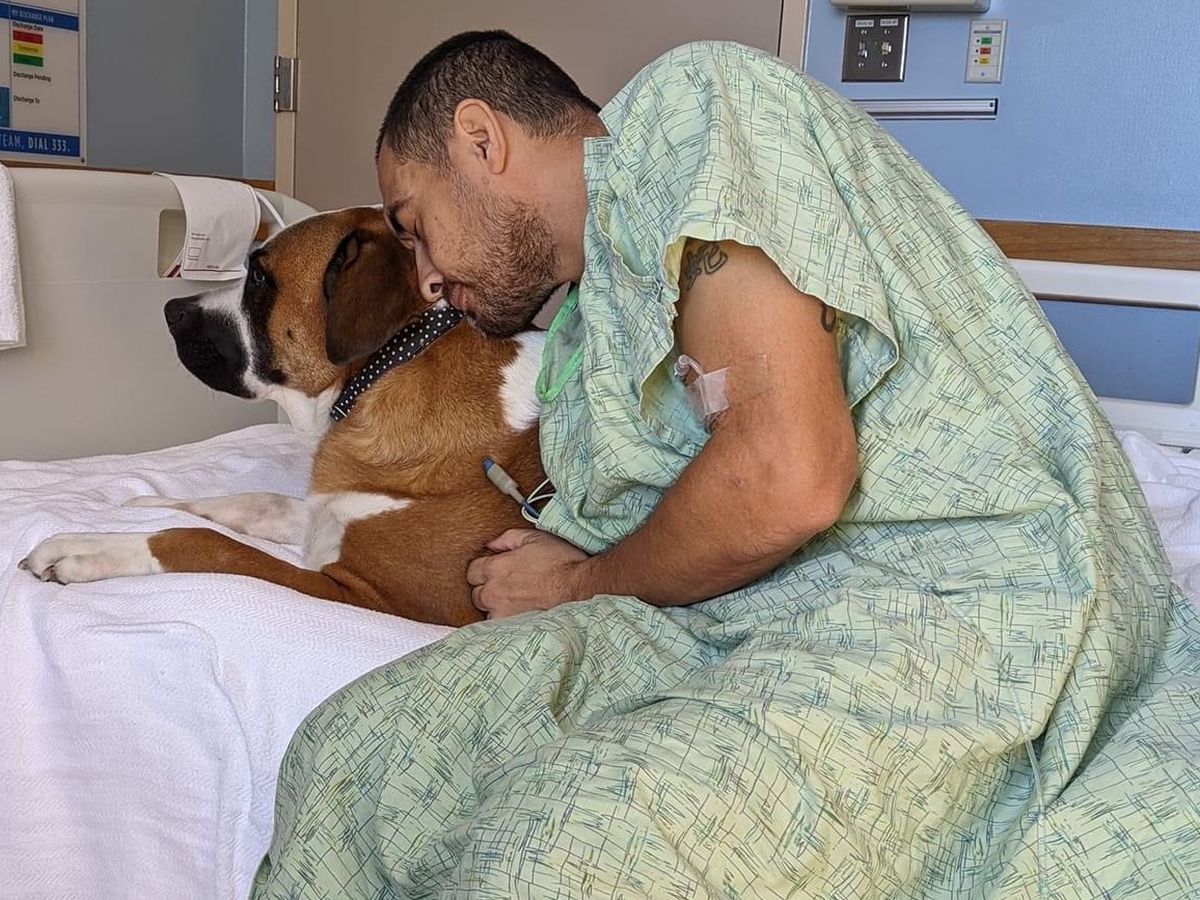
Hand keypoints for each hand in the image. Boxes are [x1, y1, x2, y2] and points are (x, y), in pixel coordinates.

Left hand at [466, 529, 590, 618]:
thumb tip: (490, 544)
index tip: (496, 569)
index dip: (483, 568)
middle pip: (476, 593)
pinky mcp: (513, 628)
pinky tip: (520, 613)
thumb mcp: (534, 538)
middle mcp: (493, 592)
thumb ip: (507, 538)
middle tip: (506, 585)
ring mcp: (501, 612)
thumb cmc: (560, 561)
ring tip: (515, 601)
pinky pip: (500, 625)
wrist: (579, 588)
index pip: (472, 571)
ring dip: (496, 606)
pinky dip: (506, 619)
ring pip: (487, 611)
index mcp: (495, 568)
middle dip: (487, 588)